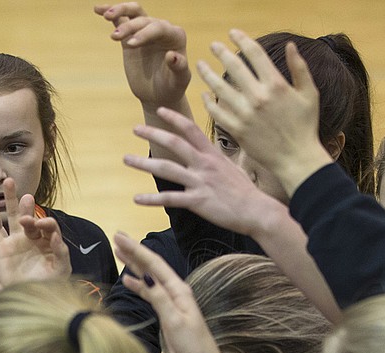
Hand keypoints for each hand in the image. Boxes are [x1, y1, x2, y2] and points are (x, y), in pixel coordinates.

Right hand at [0, 180, 69, 290]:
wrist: (27, 299)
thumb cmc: (47, 286)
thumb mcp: (60, 270)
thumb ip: (61, 252)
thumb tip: (57, 235)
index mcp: (47, 241)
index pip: (46, 225)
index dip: (43, 222)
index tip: (40, 225)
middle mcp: (30, 238)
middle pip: (25, 214)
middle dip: (21, 201)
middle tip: (15, 188)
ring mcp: (14, 242)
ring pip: (7, 217)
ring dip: (3, 201)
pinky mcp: (1, 249)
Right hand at [96, 3, 190, 114]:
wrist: (158, 93)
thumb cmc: (171, 86)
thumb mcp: (178, 80)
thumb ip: (179, 67)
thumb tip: (171, 55)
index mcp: (175, 36)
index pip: (159, 28)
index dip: (144, 33)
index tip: (130, 44)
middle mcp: (161, 29)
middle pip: (143, 20)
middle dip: (129, 27)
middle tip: (115, 37)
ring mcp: (145, 31)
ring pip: (133, 12)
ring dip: (120, 11)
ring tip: (106, 16)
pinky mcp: (131, 36)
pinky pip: (121, 20)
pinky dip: (111, 13)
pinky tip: (98, 9)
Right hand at [114, 231, 228, 352]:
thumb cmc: (193, 346)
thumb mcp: (176, 321)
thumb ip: (161, 299)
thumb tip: (146, 277)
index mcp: (179, 291)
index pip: (155, 265)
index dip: (137, 250)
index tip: (120, 237)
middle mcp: (174, 293)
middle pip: (151, 267)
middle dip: (134, 252)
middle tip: (117, 237)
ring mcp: (170, 304)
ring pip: (149, 279)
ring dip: (134, 266)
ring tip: (120, 253)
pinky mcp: (165, 315)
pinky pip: (149, 294)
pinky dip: (137, 286)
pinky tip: (127, 280)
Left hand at [123, 107, 289, 237]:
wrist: (257, 210)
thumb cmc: (244, 191)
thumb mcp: (230, 167)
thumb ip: (214, 159)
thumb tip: (206, 153)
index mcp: (212, 154)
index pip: (191, 130)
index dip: (175, 118)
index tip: (160, 110)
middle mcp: (204, 164)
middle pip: (175, 144)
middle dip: (153, 134)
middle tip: (136, 129)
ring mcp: (200, 182)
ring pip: (167, 169)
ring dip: (144, 164)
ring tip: (127, 159)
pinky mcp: (198, 201)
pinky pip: (170, 199)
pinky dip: (152, 199)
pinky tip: (137, 199)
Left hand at [195, 31, 330, 194]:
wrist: (296, 158)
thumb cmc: (306, 126)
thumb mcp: (309, 93)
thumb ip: (299, 68)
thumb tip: (290, 45)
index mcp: (276, 84)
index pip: (255, 54)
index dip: (241, 40)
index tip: (232, 33)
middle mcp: (258, 97)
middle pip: (234, 68)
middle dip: (221, 53)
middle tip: (213, 45)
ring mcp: (245, 114)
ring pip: (220, 88)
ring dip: (208, 74)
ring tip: (201, 65)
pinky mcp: (237, 130)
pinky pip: (217, 112)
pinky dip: (209, 101)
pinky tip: (204, 93)